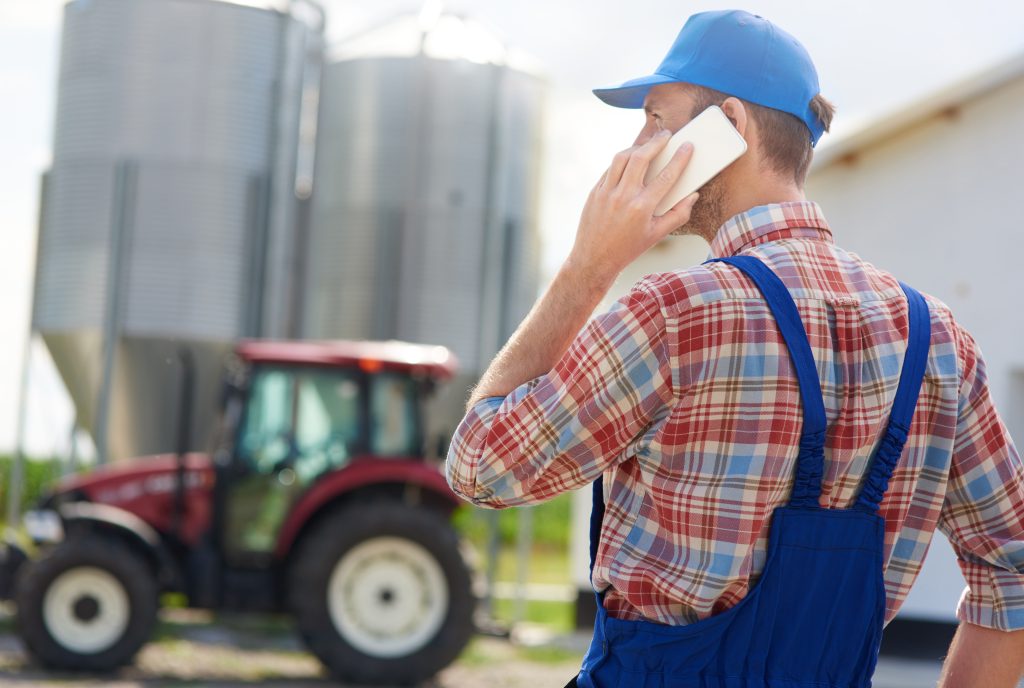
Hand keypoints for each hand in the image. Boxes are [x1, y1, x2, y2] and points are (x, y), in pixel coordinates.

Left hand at [567, 130, 697, 283]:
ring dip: (637, 147)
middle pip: (641, 157)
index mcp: (642, 208)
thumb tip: (693, 195)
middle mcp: (623, 197)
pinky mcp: (594, 192)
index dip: (679, 158)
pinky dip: (621, 161)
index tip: (687, 146)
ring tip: (648, 145)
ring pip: (621, 158)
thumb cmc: (629, 248)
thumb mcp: (657, 235)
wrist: (594, 259)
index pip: (666, 176)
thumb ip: (678, 214)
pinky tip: (630, 160)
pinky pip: (610, 169)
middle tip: (666, 135)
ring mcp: (606, 192)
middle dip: (656, 142)